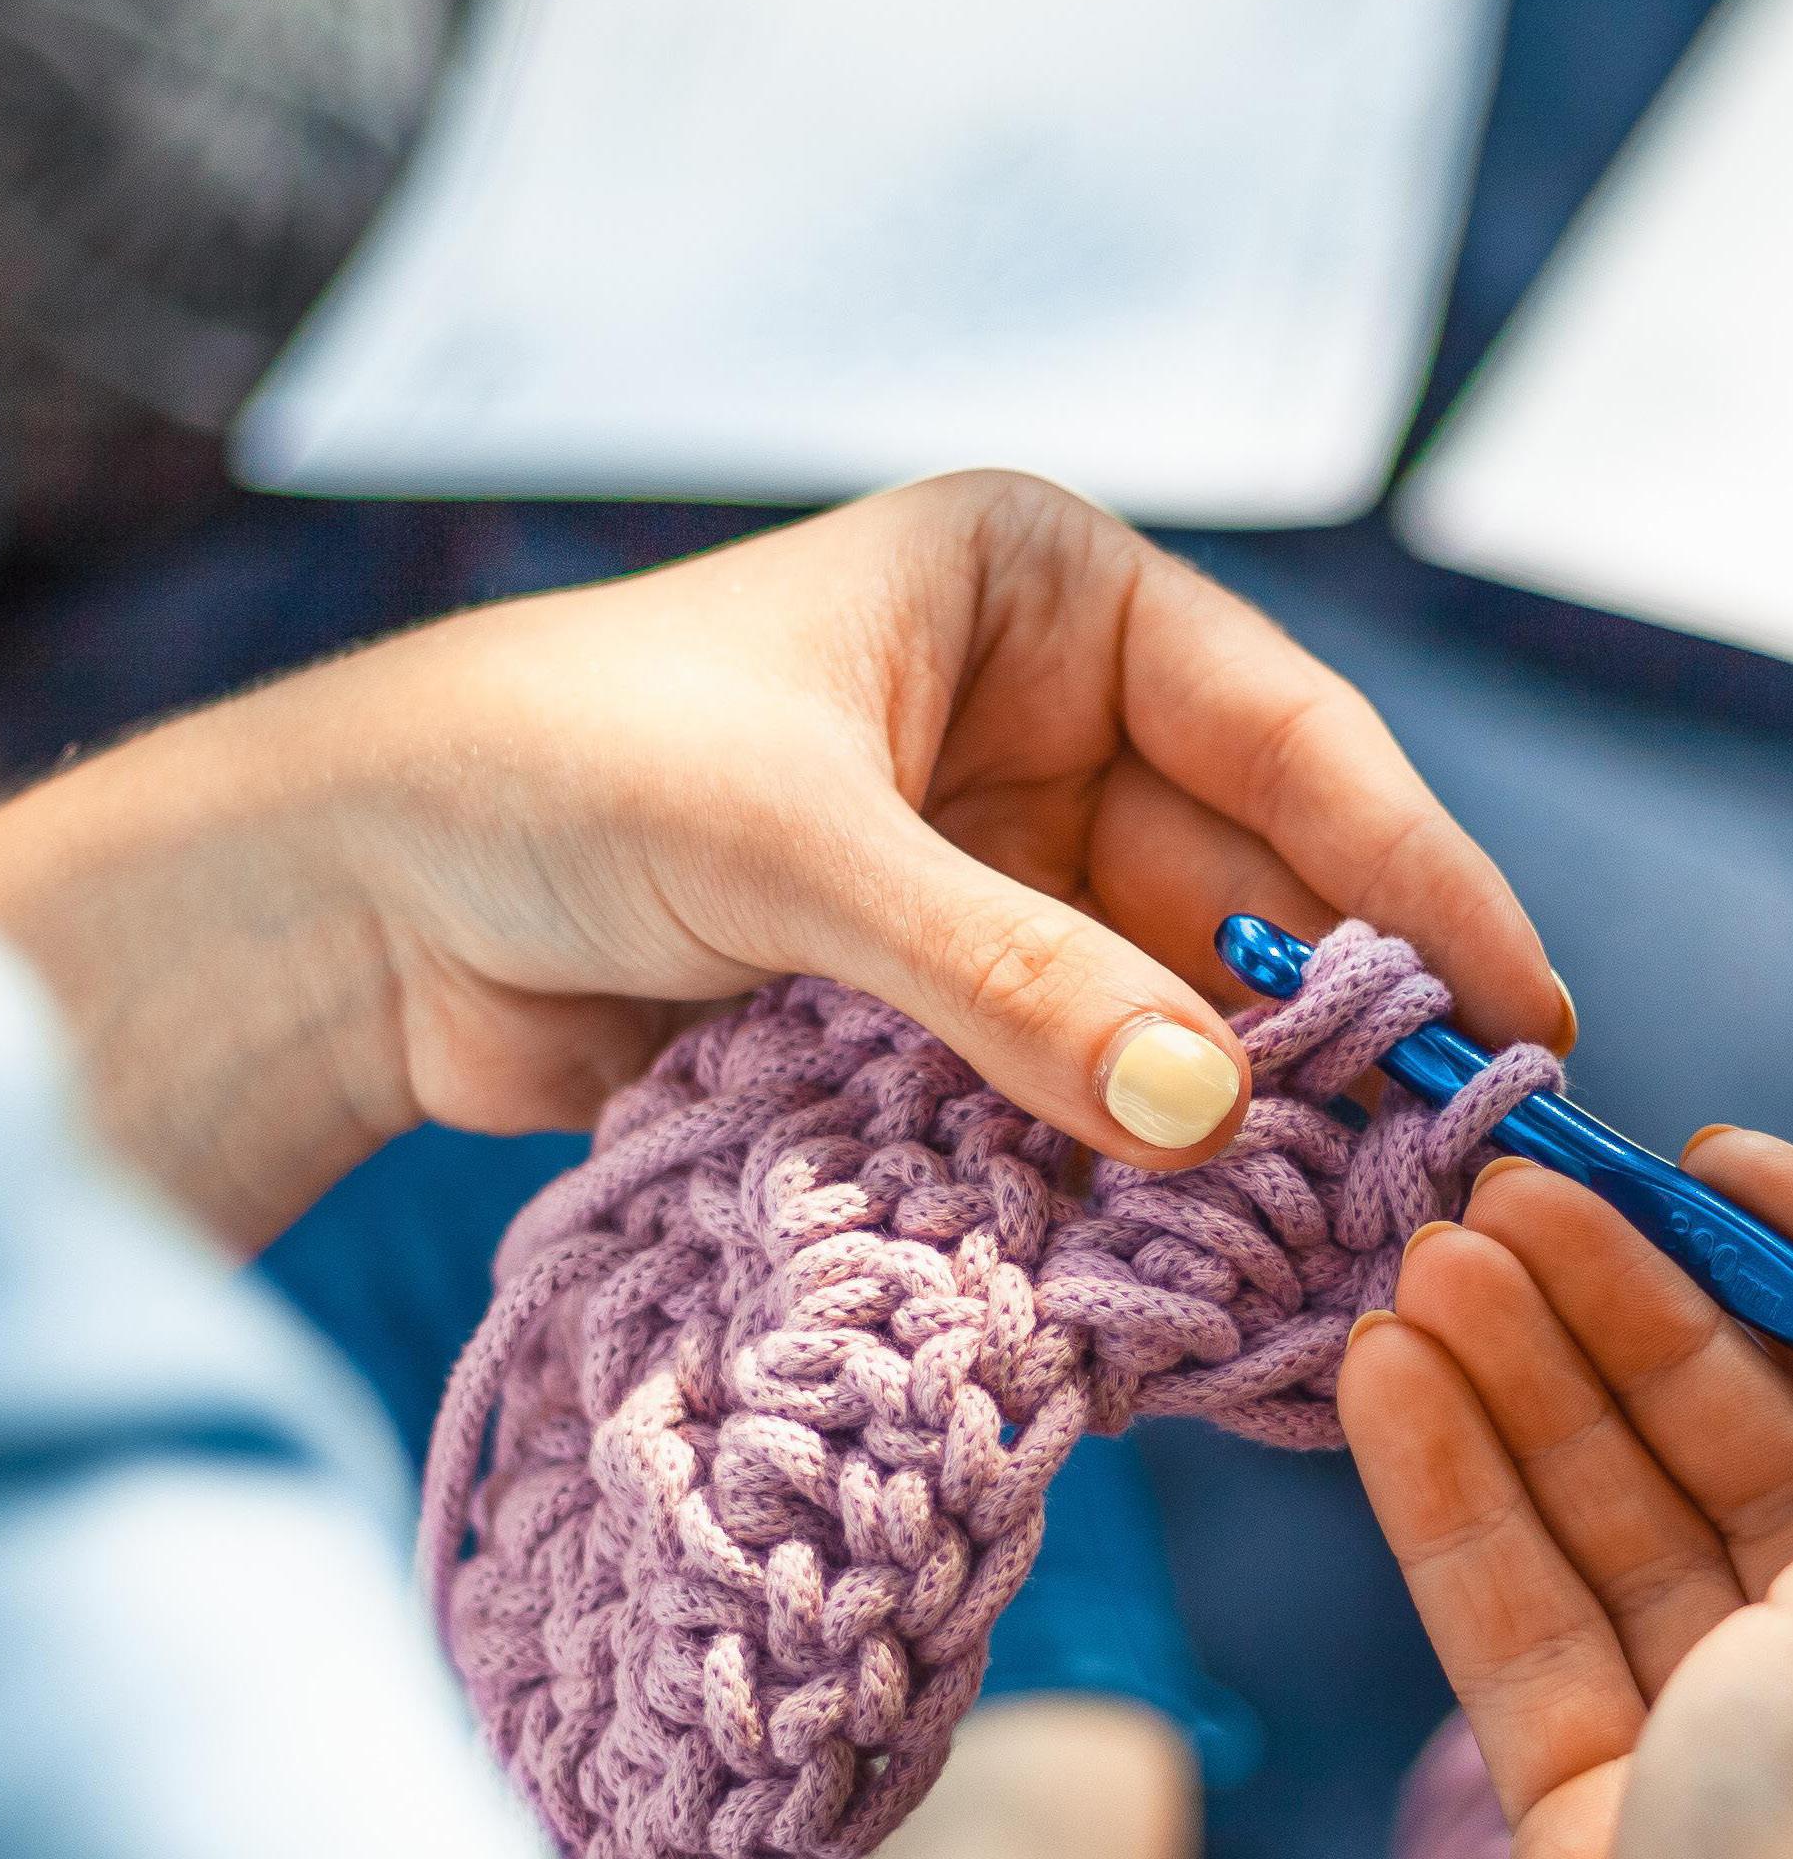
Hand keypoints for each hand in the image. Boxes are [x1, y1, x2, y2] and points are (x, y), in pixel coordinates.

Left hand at [0, 473, 1562, 1246]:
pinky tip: (1179, 1262)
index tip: (1507, 1006)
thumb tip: (1203, 1114)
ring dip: (1213, 1125)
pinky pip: (1054, 1094)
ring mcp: (975, 879)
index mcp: (1034, 596)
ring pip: (1153, 1015)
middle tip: (1428, 1172)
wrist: (351, 901)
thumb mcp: (799, 853)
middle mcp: (1029, 729)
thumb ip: (1004, 981)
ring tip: (1319, 1245)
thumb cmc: (556, 775)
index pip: (1280, 736)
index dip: (1407, 873)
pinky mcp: (910, 1011)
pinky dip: (1107, 1173)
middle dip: (1319, 1028)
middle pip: (1238, 892)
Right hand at [1339, 1136, 1792, 1858]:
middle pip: (1766, 1459)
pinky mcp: (1603, 1854)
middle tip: (1499, 1190)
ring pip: (1633, 1540)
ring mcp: (1749, 1792)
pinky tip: (1385, 1385)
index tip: (1696, 1160)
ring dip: (1525, 1391)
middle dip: (1634, 1313)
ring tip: (1417, 1263)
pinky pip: (1532, 1641)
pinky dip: (1454, 1509)